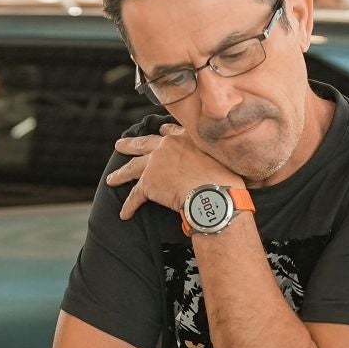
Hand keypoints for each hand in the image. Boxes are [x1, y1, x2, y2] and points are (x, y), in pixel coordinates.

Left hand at [106, 124, 242, 219]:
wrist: (211, 191)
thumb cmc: (225, 176)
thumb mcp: (225, 156)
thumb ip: (221, 151)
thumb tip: (236, 151)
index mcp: (185, 138)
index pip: (169, 134)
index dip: (164, 135)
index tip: (159, 133)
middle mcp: (166, 147)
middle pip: (143, 144)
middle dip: (131, 145)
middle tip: (119, 145)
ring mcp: (155, 165)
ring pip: (133, 168)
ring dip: (121, 174)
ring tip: (112, 179)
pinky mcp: (148, 185)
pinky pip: (135, 196)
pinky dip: (129, 206)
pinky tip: (124, 214)